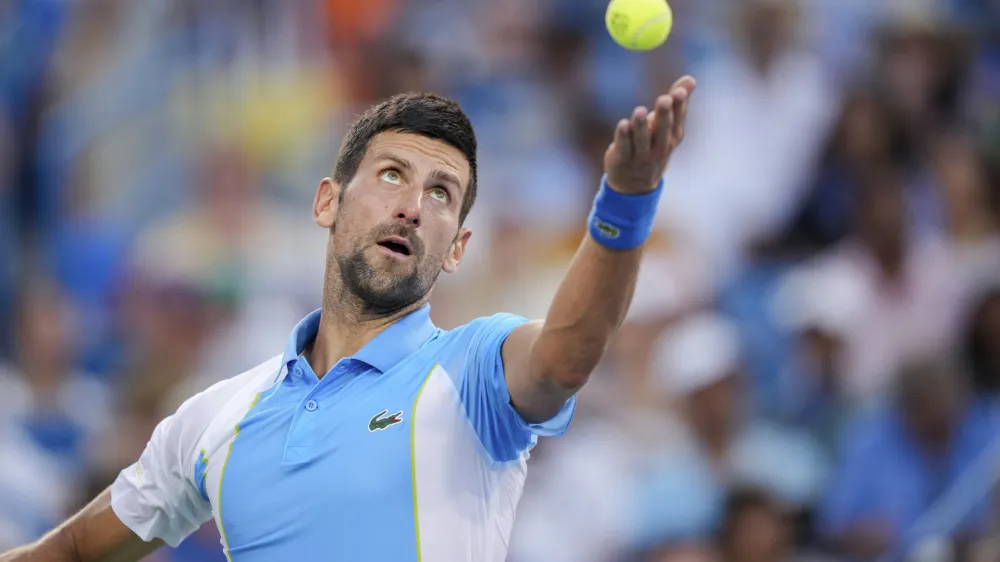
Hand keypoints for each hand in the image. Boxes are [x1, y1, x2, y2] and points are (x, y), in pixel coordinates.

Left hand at [604, 75, 695, 193]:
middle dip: (664, 115)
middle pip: (662, 130)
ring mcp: (641, 156)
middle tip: (664, 99)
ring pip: (641, 140)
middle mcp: (659, 148)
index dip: (679, 106)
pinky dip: (623, 137)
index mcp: (672, 138)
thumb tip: (691, 79)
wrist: (635, 184)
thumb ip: (677, 103)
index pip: (677, 120)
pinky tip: (623, 124)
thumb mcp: (668, 127)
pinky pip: (624, 148)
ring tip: (639, 111)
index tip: (679, 91)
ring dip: (641, 126)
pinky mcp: (622, 160)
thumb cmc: (654, 146)